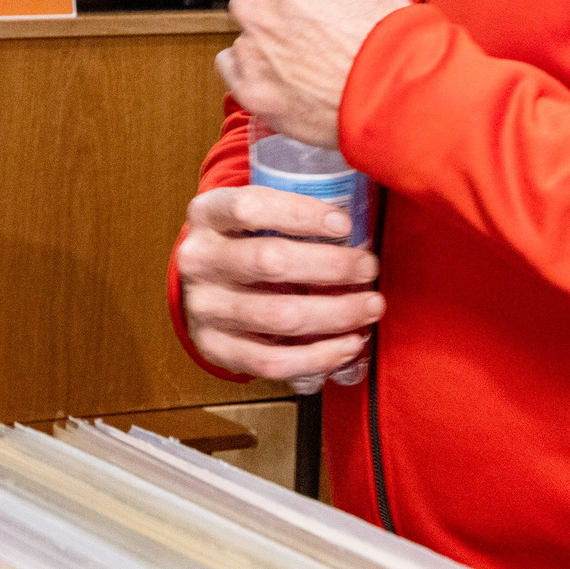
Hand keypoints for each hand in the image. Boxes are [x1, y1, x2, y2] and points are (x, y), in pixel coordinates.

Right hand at [176, 185, 382, 380]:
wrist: (203, 287)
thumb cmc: (243, 243)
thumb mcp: (250, 217)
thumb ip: (290, 215)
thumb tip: (356, 228)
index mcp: (206, 215)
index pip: (249, 207)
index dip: (300, 214)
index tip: (345, 225)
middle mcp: (198, 259)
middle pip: (269, 261)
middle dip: (332, 266)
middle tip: (369, 267)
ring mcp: (203, 307)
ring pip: (279, 315)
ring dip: (337, 313)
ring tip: (371, 306)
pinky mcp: (214, 347)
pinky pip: (272, 361)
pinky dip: (319, 355)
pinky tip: (349, 344)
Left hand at [218, 0, 411, 146]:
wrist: (394, 92)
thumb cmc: (381, 26)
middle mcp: (254, 3)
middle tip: (317, 18)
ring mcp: (250, 48)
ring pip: (248, 31)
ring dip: (270, 36)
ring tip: (313, 51)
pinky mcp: (250, 88)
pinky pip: (237, 69)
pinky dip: (259, 70)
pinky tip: (294, 74)